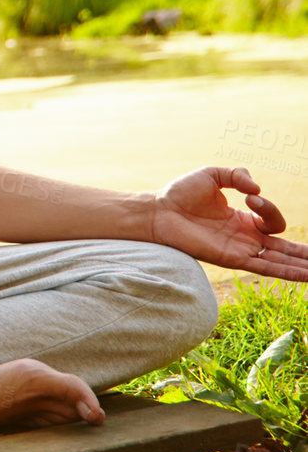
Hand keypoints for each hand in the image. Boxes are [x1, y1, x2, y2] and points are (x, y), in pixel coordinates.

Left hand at [151, 166, 307, 280]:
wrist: (158, 210)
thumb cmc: (180, 193)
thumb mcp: (213, 175)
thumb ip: (237, 175)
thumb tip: (257, 189)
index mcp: (242, 219)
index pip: (272, 220)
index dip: (268, 207)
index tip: (250, 195)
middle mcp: (244, 237)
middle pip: (283, 247)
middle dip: (304, 252)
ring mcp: (239, 249)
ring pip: (279, 260)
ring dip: (302, 264)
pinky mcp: (232, 259)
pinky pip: (265, 268)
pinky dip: (287, 272)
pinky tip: (307, 275)